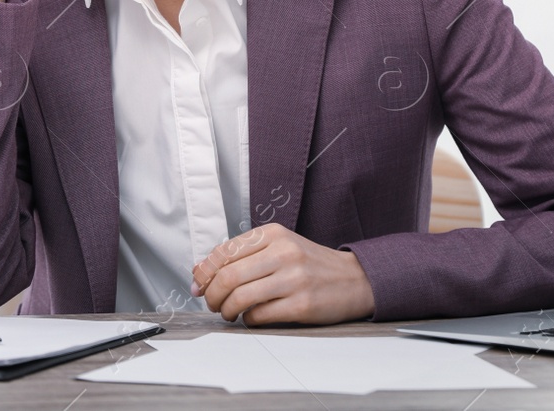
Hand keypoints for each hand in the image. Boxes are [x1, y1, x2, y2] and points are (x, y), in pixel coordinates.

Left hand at [190, 223, 375, 324]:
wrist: (355, 279)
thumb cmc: (310, 264)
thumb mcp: (279, 247)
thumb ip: (242, 255)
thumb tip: (199, 272)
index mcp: (273, 234)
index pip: (224, 252)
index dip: (205, 272)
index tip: (199, 285)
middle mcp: (283, 252)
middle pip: (228, 276)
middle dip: (212, 295)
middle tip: (212, 303)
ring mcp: (293, 278)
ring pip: (240, 297)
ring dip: (227, 310)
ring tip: (229, 312)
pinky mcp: (301, 304)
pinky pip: (259, 315)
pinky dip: (248, 319)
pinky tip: (252, 317)